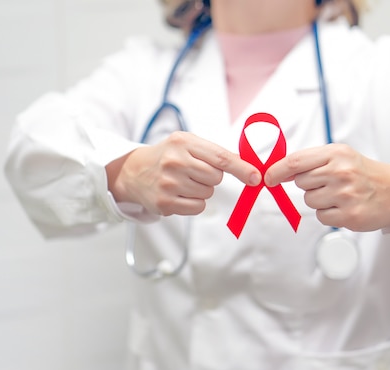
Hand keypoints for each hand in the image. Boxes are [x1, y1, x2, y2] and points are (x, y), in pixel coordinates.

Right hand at [106, 131, 260, 215]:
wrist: (134, 171)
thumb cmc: (169, 156)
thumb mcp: (188, 144)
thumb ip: (215, 153)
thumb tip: (249, 168)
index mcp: (183, 142)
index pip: (220, 157)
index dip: (241, 168)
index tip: (255, 177)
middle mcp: (174, 161)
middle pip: (216, 178)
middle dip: (211, 177)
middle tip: (193, 172)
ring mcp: (168, 183)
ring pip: (208, 193)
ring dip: (201, 190)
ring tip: (183, 182)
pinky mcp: (165, 203)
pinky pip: (198, 207)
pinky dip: (194, 203)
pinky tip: (179, 194)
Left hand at [265, 144, 389, 230]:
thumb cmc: (364, 174)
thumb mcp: (341, 157)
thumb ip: (312, 161)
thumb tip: (279, 171)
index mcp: (336, 153)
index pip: (296, 162)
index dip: (277, 171)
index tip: (269, 178)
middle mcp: (340, 172)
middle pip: (301, 183)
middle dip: (310, 186)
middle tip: (329, 184)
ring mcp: (345, 195)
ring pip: (309, 201)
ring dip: (320, 201)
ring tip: (339, 196)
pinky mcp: (349, 216)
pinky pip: (321, 217)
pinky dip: (329, 214)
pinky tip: (344, 207)